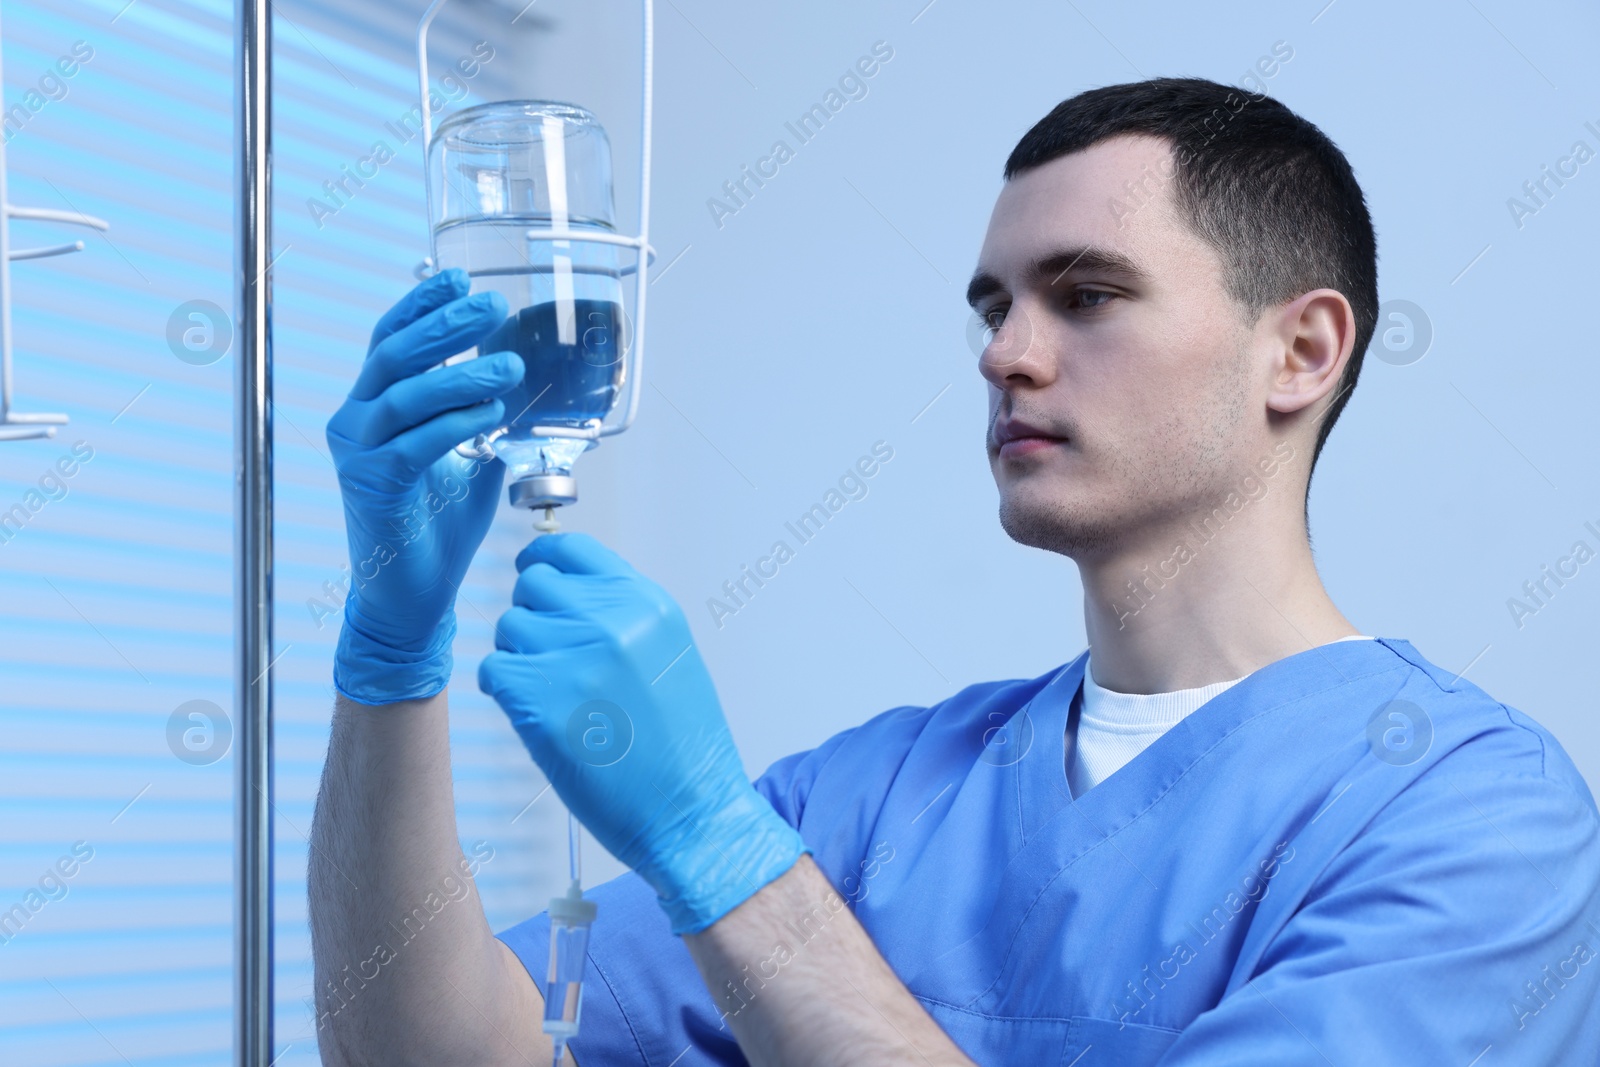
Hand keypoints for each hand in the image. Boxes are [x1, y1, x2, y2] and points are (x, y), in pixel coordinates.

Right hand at [326, 269, 524, 705]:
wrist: (411, 595)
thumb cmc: (436, 527)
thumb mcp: (468, 460)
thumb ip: (480, 419)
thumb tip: (522, 383)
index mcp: (374, 407)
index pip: (390, 339)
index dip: (421, 303)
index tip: (458, 275)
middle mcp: (355, 422)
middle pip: (396, 354)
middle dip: (446, 325)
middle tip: (492, 305)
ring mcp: (358, 454)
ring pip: (406, 394)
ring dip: (462, 374)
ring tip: (509, 366)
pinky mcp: (372, 486)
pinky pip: (415, 443)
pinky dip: (455, 423)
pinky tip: (490, 414)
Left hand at [477, 533, 808, 933]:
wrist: (692, 811)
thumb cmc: (682, 744)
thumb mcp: (669, 653)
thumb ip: (622, 616)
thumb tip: (565, 592)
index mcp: (646, 603)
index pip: (569, 549)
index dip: (544, 564)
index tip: (537, 586)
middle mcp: (610, 620)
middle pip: (531, 585)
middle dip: (532, 617)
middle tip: (546, 658)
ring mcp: (574, 658)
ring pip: (508, 628)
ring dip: (517, 657)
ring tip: (550, 694)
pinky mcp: (541, 702)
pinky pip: (493, 670)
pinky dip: (502, 691)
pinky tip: (531, 713)